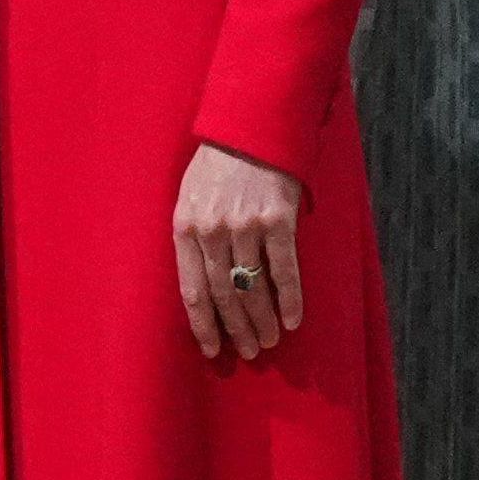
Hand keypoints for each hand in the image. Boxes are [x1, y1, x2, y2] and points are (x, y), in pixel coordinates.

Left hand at [174, 143, 305, 361]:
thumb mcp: (188, 197)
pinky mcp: (278, 220)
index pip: (191, 290)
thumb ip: (191, 236)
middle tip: (248, 351)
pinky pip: (284, 270)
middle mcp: (213, 231)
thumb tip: (201, 283)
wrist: (250, 128)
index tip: (212, 349)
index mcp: (185, 227)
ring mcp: (246, 226)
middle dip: (236, 329)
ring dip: (262, 321)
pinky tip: (293, 320)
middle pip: (223, 295)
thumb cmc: (217, 165)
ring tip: (268, 341)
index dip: (203, 325)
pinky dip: (290, 299)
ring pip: (252, 288)